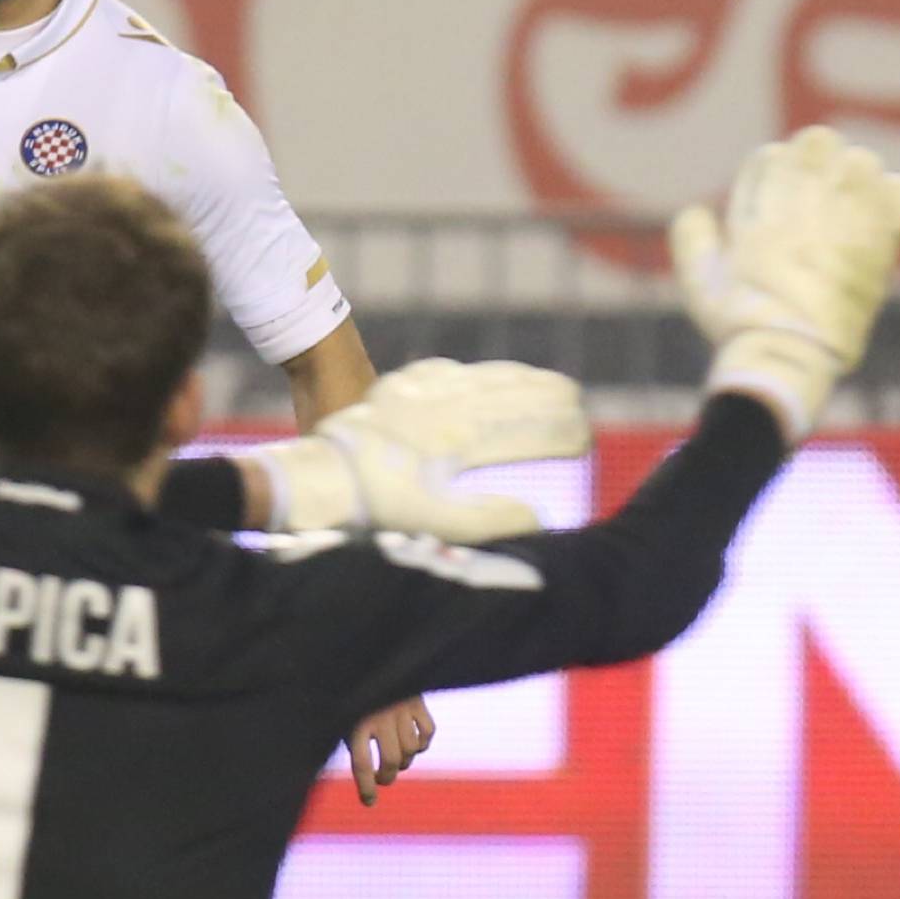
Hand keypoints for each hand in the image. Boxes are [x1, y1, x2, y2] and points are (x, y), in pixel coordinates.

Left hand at [253, 359, 588, 542]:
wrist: (314, 480)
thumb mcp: (440, 527)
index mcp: (464, 441)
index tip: (585, 443)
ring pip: (486, 376)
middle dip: (555, 400)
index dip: (566, 433)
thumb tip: (538, 518)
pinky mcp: (397, 388)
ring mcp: (422, 392)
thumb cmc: (377, 512)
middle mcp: (448, 408)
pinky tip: (480, 379)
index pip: (532, 429)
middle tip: (578, 409)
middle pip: (517, 393)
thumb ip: (493, 521)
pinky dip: (474, 375)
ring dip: (522, 380)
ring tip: (547, 386)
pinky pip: (446, 371)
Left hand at [347, 697, 434, 806]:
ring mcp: (401, 708)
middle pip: (392, 761)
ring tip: (397, 762)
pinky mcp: (417, 700)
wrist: (369, 654)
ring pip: (411, 750)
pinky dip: (423, 743)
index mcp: (355, 722)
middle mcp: (379, 716)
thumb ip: (349, 739)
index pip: (362, 765)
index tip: (370, 802)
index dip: (366, 788)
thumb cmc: (350, 692)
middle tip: (383, 780)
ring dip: (405, 761)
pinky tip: (414, 745)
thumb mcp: (341, 714)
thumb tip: (362, 774)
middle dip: (388, 777)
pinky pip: (427, 732)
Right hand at [671, 126, 899, 441]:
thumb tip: (695, 212)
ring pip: (861, 161)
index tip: (782, 211)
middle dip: (817, 170)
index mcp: (761, 198)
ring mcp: (846, 209)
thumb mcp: (700, 282)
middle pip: (817, 143)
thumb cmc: (741, 325)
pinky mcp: (882, 235)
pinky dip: (894, 201)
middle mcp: (804, 194)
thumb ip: (693, 240)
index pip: (773, 156)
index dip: (777, 181)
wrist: (790, 352)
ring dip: (857, 183)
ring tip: (852, 216)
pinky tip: (881, 226)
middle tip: (821, 207)